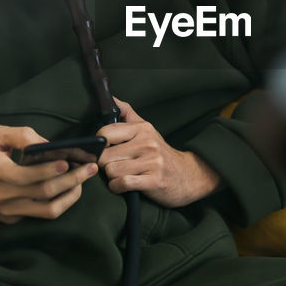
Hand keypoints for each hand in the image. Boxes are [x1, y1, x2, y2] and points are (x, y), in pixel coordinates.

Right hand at [0, 124, 99, 223]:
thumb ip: (22, 136)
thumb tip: (49, 144)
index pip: (30, 176)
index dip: (52, 170)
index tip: (69, 162)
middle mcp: (4, 197)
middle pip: (46, 192)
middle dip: (72, 181)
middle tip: (90, 170)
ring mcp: (8, 211)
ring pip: (47, 210)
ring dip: (70, 197)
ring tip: (82, 183)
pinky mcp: (10, 219)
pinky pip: (39, 213)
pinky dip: (56, 202)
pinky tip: (66, 189)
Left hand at [97, 97, 222, 207]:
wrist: (187, 174)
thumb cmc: (160, 153)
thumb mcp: (146, 129)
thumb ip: (127, 113)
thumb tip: (111, 98)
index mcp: (143, 128)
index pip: (106, 133)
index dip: (99, 145)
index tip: (105, 150)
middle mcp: (147, 143)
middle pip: (105, 156)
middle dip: (105, 164)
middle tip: (115, 165)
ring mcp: (152, 162)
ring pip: (112, 171)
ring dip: (112, 178)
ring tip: (122, 175)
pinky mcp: (153, 180)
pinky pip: (122, 183)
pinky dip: (118, 187)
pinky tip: (124, 186)